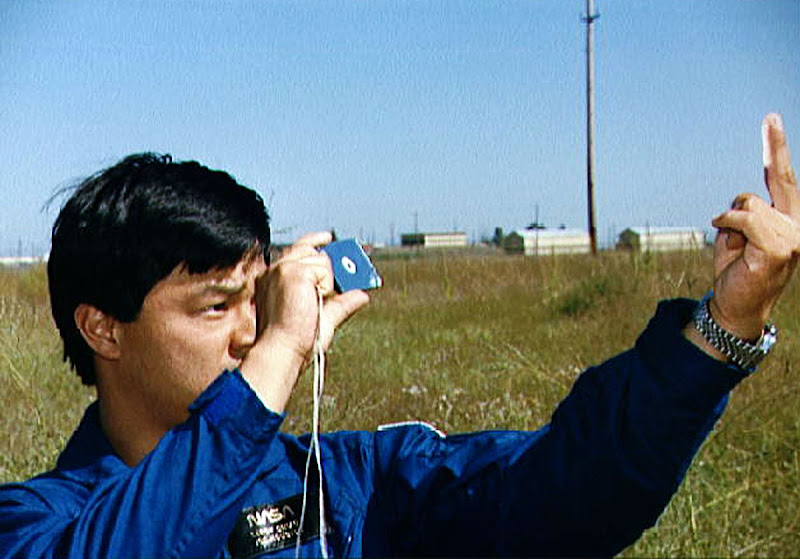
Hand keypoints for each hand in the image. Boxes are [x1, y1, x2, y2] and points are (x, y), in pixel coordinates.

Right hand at [241, 231, 368, 411]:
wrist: (283, 350)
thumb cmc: (295, 341)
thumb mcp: (324, 317)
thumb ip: (341, 304)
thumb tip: (362, 295)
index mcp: (273, 279)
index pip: (296, 249)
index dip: (314, 241)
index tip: (328, 237)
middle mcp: (275, 271)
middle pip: (314, 251)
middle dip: (333, 265)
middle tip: (344, 276)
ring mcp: (284, 269)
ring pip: (322, 260)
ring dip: (326, 284)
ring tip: (312, 305)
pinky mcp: (294, 272)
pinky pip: (325, 269)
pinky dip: (326, 287)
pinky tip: (313, 301)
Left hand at [710, 113, 799, 338]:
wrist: (735, 305)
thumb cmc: (735, 269)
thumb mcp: (736, 234)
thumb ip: (744, 212)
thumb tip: (743, 202)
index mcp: (788, 218)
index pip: (783, 178)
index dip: (776, 149)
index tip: (771, 119)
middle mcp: (797, 224)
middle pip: (782, 177)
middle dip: (775, 145)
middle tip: (770, 115)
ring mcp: (793, 237)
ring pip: (749, 203)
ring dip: (731, 221)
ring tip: (736, 246)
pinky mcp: (780, 249)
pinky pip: (744, 218)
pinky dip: (728, 223)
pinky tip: (724, 233)